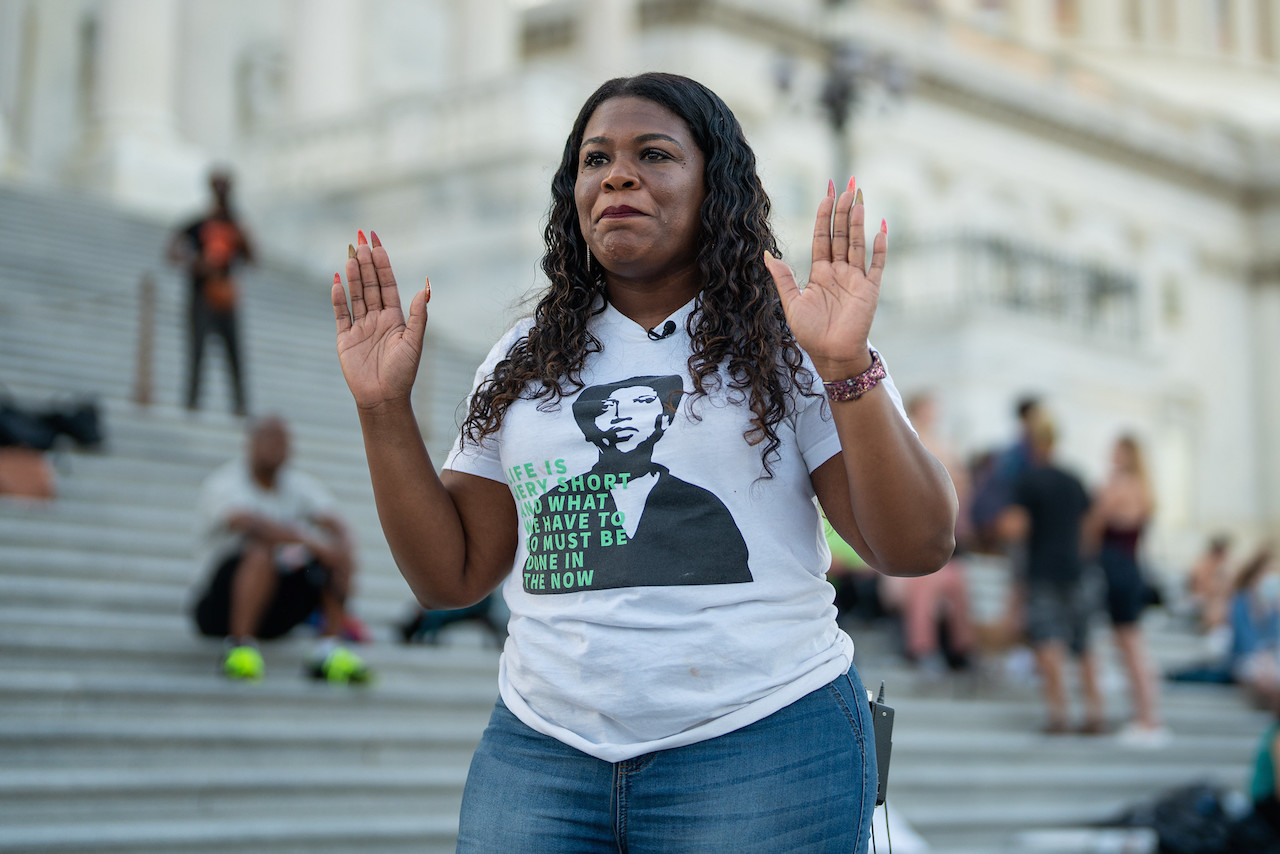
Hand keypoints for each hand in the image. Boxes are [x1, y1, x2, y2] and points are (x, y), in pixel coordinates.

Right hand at [332, 231, 429, 410]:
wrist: (383, 398)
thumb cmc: (403, 373)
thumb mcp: (414, 342)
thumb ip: (418, 314)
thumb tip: (426, 287)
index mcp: (394, 318)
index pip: (387, 284)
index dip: (382, 263)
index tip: (377, 242)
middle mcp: (377, 319)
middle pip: (370, 285)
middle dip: (366, 262)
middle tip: (361, 239)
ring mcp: (360, 327)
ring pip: (355, 295)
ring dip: (353, 275)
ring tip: (350, 254)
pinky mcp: (345, 338)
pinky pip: (340, 313)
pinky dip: (338, 297)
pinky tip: (336, 281)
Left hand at [764, 179, 886, 379]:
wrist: (830, 355)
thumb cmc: (810, 333)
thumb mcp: (791, 303)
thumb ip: (783, 278)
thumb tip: (767, 255)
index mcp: (820, 272)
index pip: (822, 236)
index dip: (824, 215)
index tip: (826, 192)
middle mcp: (839, 271)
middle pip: (841, 233)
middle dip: (842, 209)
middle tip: (845, 183)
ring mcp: (856, 279)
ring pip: (857, 243)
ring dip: (857, 221)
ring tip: (857, 197)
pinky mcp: (870, 290)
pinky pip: (877, 265)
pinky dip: (880, 248)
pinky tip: (882, 229)